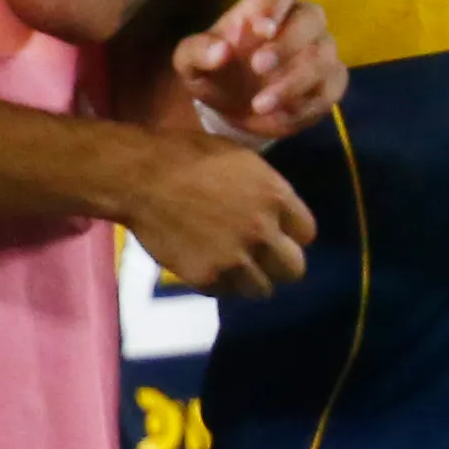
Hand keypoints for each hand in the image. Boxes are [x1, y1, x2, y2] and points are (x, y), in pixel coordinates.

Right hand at [115, 131, 314, 298]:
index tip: (277, 233)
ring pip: (261, 289)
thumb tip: (278, 210)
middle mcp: (263, 231)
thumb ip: (267, 190)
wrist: (141, 177)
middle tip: (261, 258)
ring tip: (233, 266)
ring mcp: (234, 257)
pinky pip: (225, 292)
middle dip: (279, 264)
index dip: (291, 234)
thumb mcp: (244, 161)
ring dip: (250, 279)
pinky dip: (220, 284)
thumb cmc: (189, 156)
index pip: (307, 233)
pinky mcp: (206, 277)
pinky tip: (207, 265)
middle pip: (293, 268)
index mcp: (276, 197)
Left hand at [172, 0, 343, 140]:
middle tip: (258, 67)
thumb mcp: (191, 63)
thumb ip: (198, 51)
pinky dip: (305, 106)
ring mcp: (322, 51)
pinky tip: (277, 117)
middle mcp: (301, 22)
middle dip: (288, 43)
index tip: (259, 30)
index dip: (273, 9)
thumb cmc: (215, 73)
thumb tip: (221, 50)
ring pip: (324, 56)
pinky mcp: (332, 82)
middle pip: (311, 17)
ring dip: (294, 82)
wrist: (234, 107)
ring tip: (259, 105)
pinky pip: (331, 89)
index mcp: (265, 8)